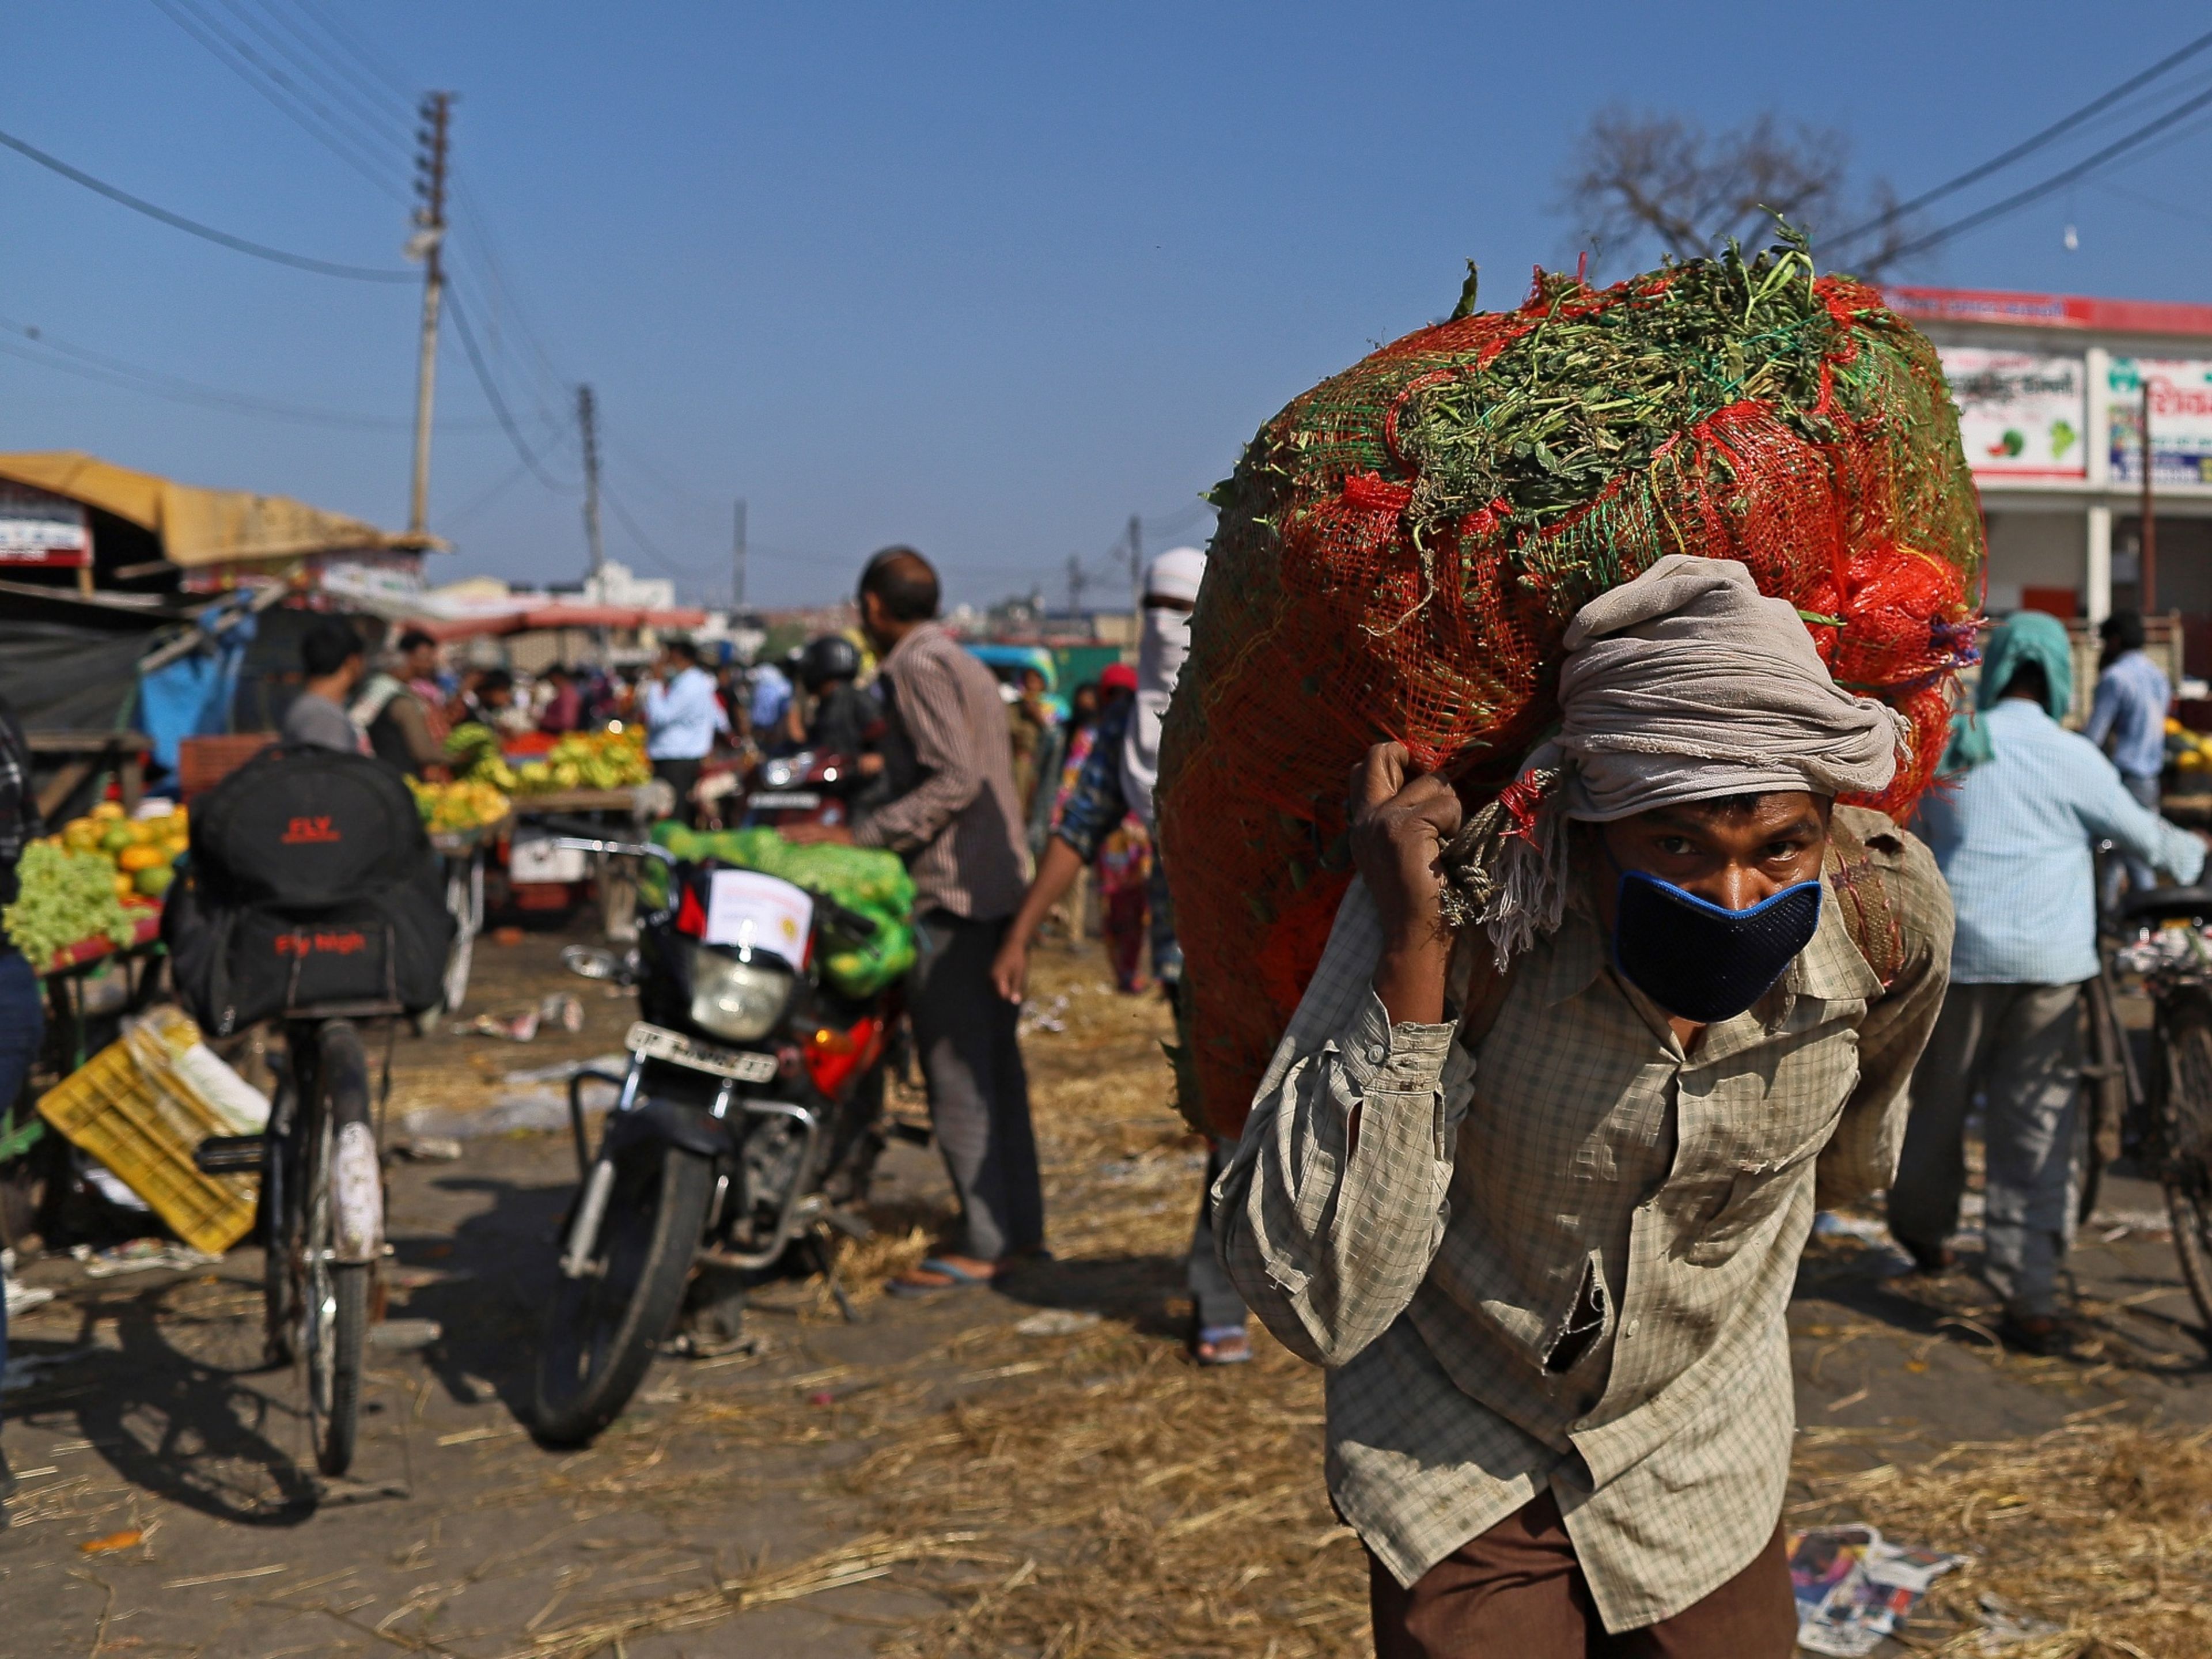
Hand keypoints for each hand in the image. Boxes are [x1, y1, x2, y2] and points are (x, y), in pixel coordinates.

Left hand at [782, 822, 854, 845]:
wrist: (866, 837)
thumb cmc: (852, 841)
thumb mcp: (836, 841)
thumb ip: (825, 841)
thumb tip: (810, 845)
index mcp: (824, 829)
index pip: (806, 828)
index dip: (794, 829)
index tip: (782, 831)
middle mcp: (825, 829)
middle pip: (805, 828)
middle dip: (791, 830)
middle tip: (777, 832)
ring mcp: (829, 833)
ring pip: (809, 832)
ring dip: (796, 834)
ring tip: (784, 837)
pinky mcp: (834, 838)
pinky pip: (819, 839)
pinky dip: (810, 840)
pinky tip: (800, 844)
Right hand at [990, 933, 1029, 1002]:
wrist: (1011, 944)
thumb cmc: (1017, 958)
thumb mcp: (1019, 974)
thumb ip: (1016, 988)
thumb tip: (1015, 1002)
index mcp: (996, 978)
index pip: (1002, 996)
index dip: (1011, 995)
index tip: (1019, 988)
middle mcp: (989, 978)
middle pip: (999, 994)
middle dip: (1008, 992)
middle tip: (1016, 982)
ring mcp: (988, 976)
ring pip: (996, 990)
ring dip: (1005, 989)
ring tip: (1013, 979)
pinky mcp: (989, 974)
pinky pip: (995, 986)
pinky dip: (1002, 985)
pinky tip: (1009, 977)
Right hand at [1348, 742, 1461, 1023]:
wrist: (1414, 935)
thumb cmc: (1417, 898)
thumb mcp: (1396, 851)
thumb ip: (1399, 817)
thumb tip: (1428, 779)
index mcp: (1360, 824)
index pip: (1363, 769)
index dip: (1392, 759)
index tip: (1416, 772)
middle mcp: (1365, 818)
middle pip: (1379, 754)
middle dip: (1411, 754)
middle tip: (1431, 778)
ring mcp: (1382, 820)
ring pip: (1431, 781)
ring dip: (1449, 806)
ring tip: (1447, 840)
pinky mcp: (1407, 826)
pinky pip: (1447, 805)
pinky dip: (1458, 825)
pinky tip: (1451, 850)